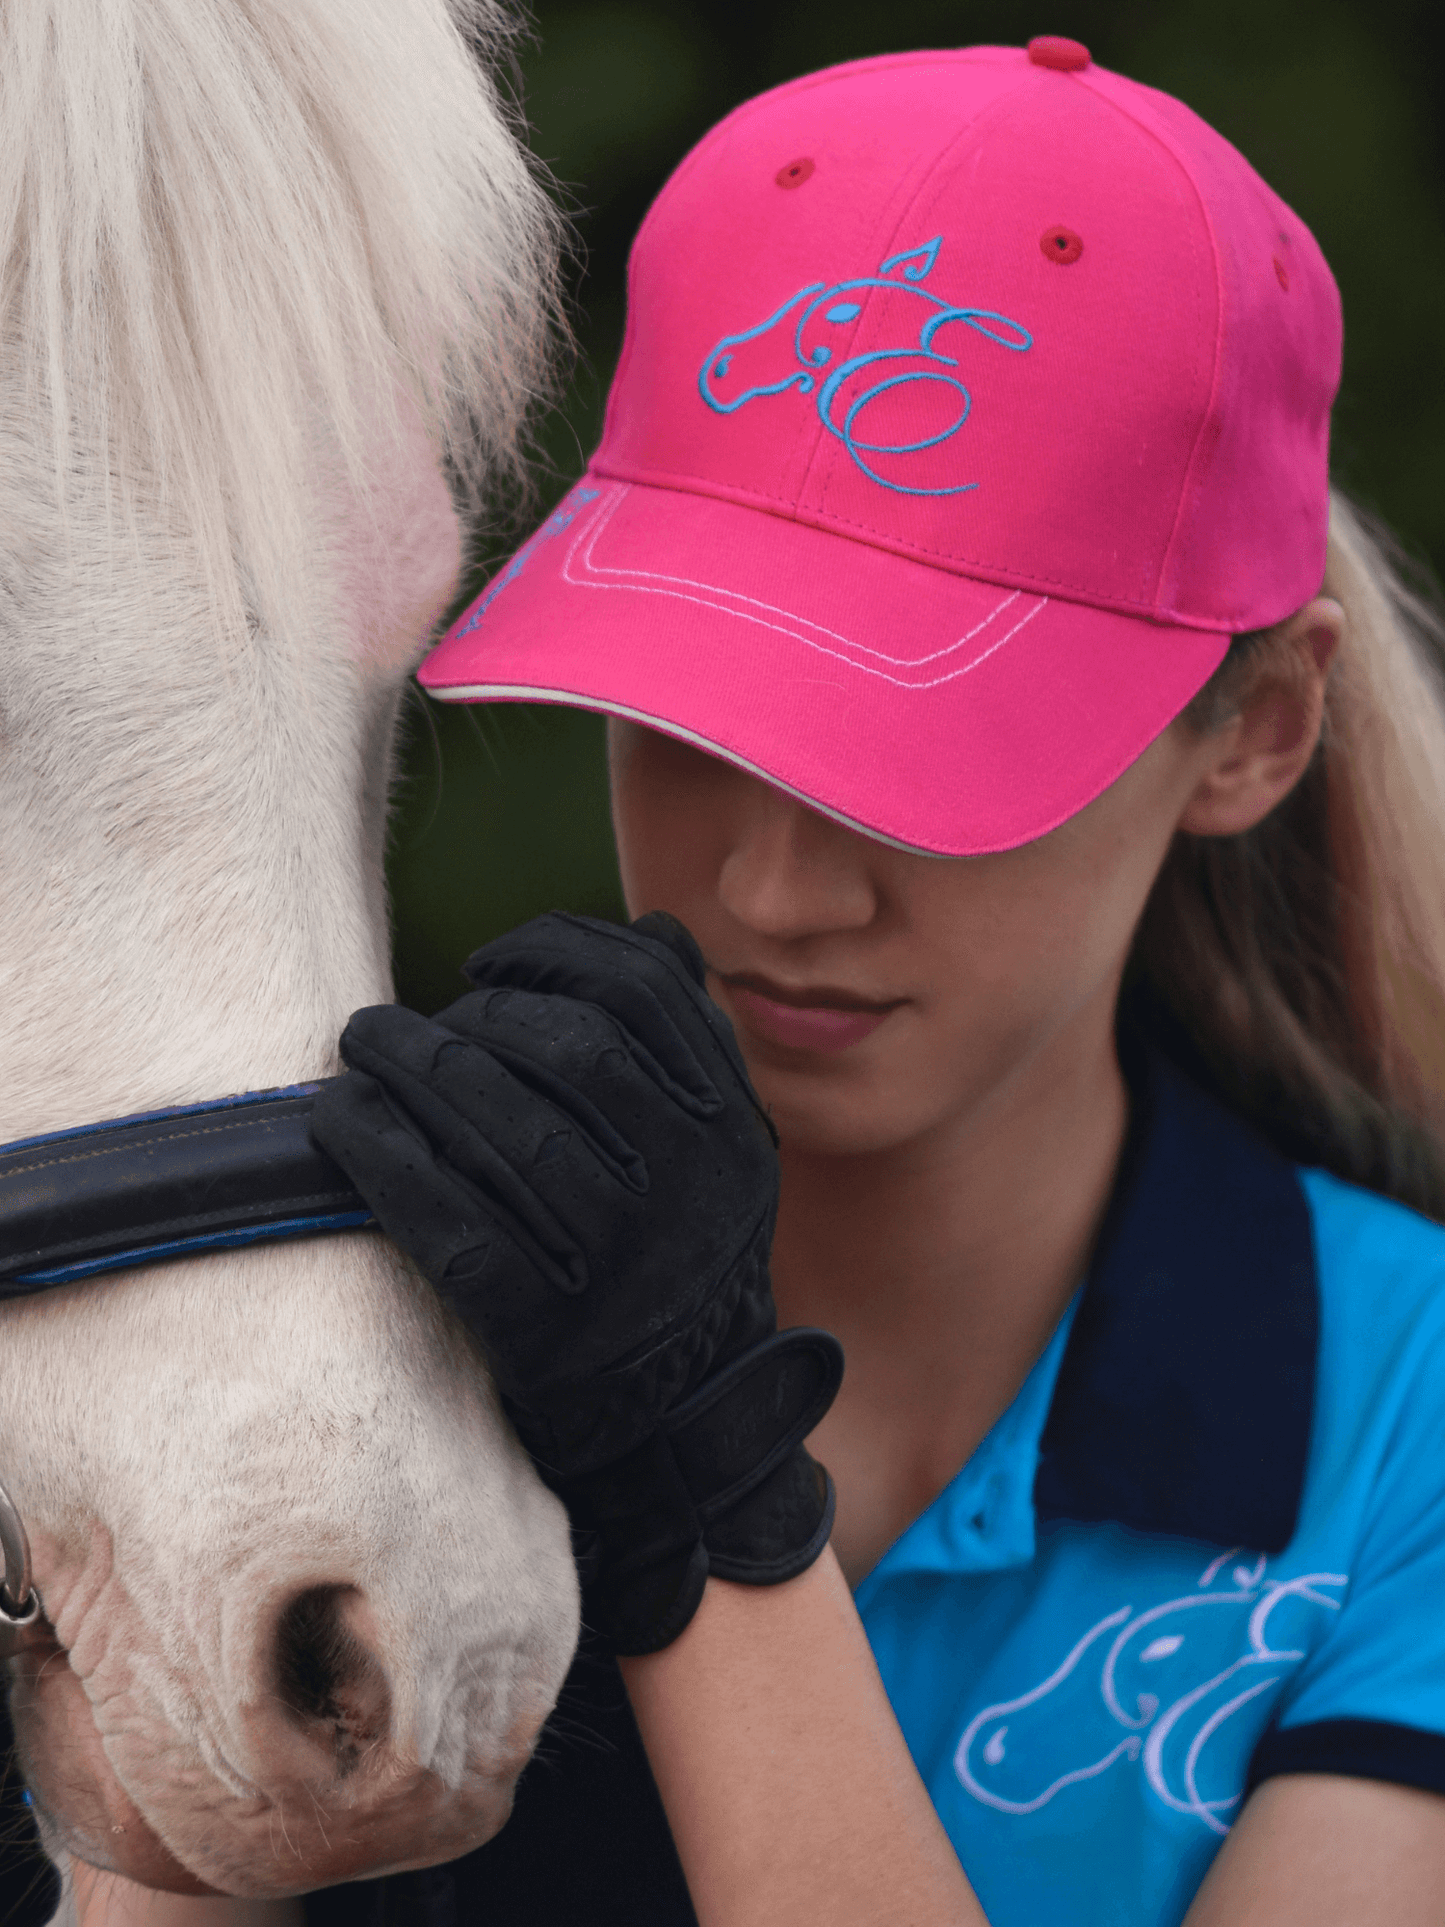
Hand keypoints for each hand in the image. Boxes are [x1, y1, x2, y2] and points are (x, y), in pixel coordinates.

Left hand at [311, 913, 841, 1651]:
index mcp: (729, 1128)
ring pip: (508, 1131)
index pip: (645, 990)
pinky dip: (386, 1162)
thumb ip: (691, 1048)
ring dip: (412, 1072)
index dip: (557, 956)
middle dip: (466, 1019)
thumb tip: (648, 931)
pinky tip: (339, 1124)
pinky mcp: (547, 1334)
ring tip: (358, 1052)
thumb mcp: (723, 1155)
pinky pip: (451, 1225)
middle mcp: (688, 1186)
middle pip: (567, 1050)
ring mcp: (620, 1263)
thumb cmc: (677, 1264)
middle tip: (396, 1025)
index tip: (488, 968)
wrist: (685, 1434)